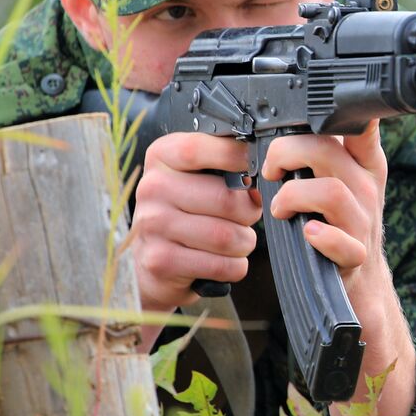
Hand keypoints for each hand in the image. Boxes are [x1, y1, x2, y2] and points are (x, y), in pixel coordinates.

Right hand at [131, 132, 260, 327]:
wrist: (154, 262)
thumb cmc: (186, 211)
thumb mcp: (195, 176)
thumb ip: (224, 165)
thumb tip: (264, 173)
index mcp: (161, 157)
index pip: (199, 149)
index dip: (237, 157)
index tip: (258, 168)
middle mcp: (152, 188)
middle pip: (225, 199)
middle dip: (249, 213)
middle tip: (247, 217)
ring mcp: (152, 226)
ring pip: (227, 236)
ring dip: (244, 243)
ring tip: (236, 241)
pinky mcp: (160, 262)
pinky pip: (221, 265)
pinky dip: (234, 266)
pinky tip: (224, 261)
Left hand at [262, 120, 415, 415]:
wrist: (361, 292)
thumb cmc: (339, 233)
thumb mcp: (339, 186)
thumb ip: (323, 153)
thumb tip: (283, 119)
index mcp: (362, 167)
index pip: (359, 125)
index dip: (336, 111)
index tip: (304, 114)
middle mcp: (366, 190)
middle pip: (326, 150)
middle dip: (286, 153)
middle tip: (269, 170)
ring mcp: (364, 225)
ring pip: (329, 191)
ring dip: (292, 195)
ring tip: (278, 208)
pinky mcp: (356, 258)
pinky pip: (341, 242)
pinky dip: (320, 237)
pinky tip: (305, 235)